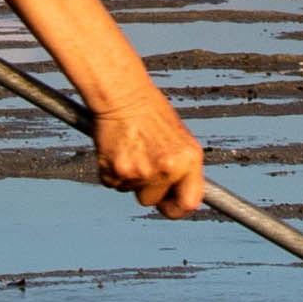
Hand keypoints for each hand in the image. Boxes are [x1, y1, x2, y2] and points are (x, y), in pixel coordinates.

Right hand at [90, 86, 210, 219]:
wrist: (122, 94)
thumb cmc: (151, 112)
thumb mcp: (180, 140)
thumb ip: (184, 170)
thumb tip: (183, 199)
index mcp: (188, 160)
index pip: (188, 203)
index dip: (177, 207)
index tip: (171, 204)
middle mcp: (166, 169)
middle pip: (152, 201)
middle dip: (147, 188)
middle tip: (144, 160)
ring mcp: (140, 172)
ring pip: (131, 191)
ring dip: (130, 178)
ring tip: (132, 149)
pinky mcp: (115, 171)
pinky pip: (113, 183)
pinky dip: (113, 171)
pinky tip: (119, 149)